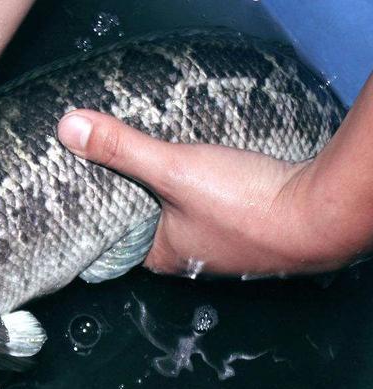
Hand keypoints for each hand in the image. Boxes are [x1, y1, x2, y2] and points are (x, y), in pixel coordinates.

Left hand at [57, 109, 366, 276]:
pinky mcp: (256, 228)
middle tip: (118, 171)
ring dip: (175, 195)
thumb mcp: (172, 169)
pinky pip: (221, 209)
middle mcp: (192, 258)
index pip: (118, 243)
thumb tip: (70, 129)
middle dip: (136, 201)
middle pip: (151, 226)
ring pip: (187, 218)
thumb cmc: (246, 204)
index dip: (101, 218)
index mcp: (163, 255)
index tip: (86, 194)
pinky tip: (212, 172)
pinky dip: (210, 192)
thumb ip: (122, 149)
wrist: (320, 215)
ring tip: (158, 166)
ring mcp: (226, 247)